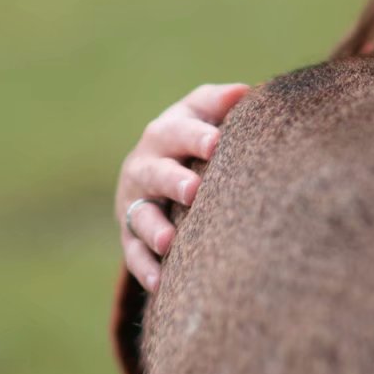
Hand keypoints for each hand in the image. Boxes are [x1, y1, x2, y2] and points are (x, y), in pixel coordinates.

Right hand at [117, 82, 249, 292]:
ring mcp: (134, 202)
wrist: (156, 168)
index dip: (195, 135)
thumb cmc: (195, 137)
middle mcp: (144, 166)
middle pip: (154, 172)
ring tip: (168, 242)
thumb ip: (220, 102)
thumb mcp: (202, 113)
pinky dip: (143, 268)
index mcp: (165, 132)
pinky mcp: (130, 235)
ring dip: (153, 228)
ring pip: (139, 216)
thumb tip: (243, 91)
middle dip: (172, 180)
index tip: (217, 143)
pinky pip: (133, 253)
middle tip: (194, 191)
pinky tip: (159, 282)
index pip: (178, 130)